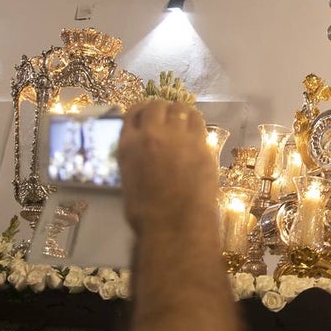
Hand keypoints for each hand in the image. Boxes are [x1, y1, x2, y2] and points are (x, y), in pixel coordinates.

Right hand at [118, 101, 216, 235]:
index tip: (147, 113)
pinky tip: (195, 128)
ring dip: (179, 112)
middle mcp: (152, 134)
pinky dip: (195, 120)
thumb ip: (135, 156)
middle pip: (157, 106)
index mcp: (129, 144)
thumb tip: (144, 148)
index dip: (141, 110)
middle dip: (161, 109)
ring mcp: (179, 137)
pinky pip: (198, 121)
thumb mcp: (129, 179)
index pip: (133, 112)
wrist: (174, 223)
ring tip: (182, 119)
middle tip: (166, 116)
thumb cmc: (146, 212)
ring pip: (180, 108)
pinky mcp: (201, 144)